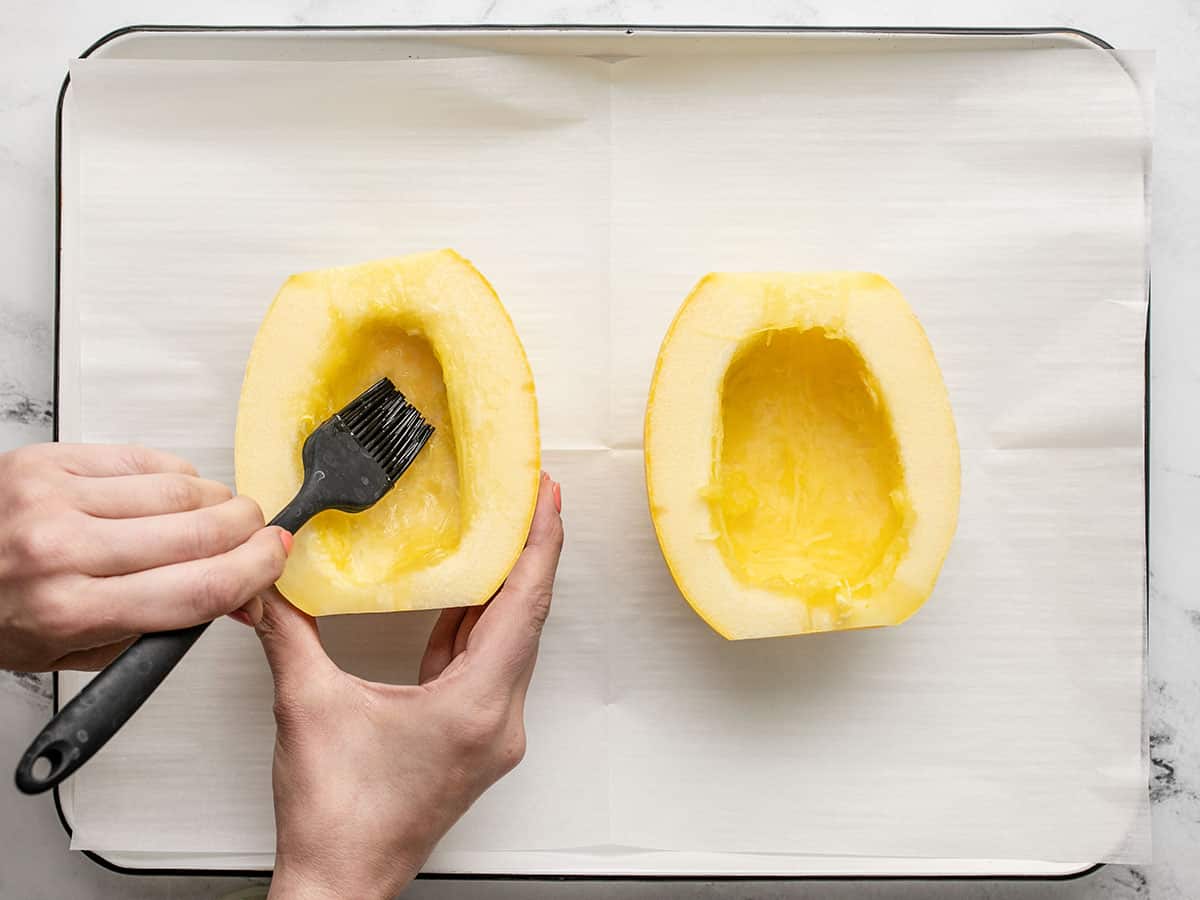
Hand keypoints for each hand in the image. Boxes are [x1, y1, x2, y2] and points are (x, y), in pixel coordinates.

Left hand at [0, 443, 290, 670]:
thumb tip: (239, 597)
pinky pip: (146, 458)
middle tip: (257, 537)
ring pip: (181, 490)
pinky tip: (173, 494)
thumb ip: (162, 625)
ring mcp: (54, 498)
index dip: (256, 572)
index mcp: (70, 610)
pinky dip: (177, 476)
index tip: (275, 561)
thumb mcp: (76, 648)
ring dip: (217, 502)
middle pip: (201, 533)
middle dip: (248, 533)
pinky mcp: (49, 460)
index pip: (200, 589)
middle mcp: (61, 550)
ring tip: (216, 517)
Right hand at [260, 473, 563, 899]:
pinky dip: (478, 626)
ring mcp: (490, 732)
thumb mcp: (308, 706)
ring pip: (510, 642)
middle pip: (527, 618)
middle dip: (531, 553)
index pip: (524, 604)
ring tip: (504, 535)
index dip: (540, 542)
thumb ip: (287, 631)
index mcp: (476, 706)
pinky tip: (465, 598)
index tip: (549, 496)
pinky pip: (487, 666)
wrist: (340, 886)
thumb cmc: (338, 820)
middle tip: (531, 498)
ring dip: (506, 589)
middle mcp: (498, 719)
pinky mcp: (472, 740)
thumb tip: (268, 582)